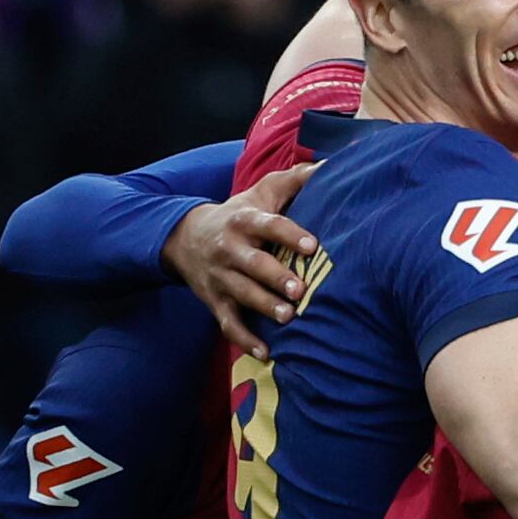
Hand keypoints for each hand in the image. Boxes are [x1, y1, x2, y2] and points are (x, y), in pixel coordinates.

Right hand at [166, 164, 318, 355]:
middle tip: (300, 290)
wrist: (184, 237)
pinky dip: (245, 340)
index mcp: (245, 221)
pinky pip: (228, 324)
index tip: (313, 245)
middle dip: (275, 277)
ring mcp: (221, 278)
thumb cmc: (238, 214)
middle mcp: (231, 249)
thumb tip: (332, 165)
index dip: (290, 234)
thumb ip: (296, 179)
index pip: (269, 225)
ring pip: (242, 295)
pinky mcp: (215, 302)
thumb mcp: (260, 192)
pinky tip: (266, 353)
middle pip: (253, 264)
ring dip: (263, 307)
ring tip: (288, 317)